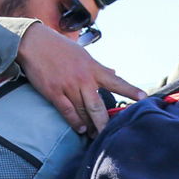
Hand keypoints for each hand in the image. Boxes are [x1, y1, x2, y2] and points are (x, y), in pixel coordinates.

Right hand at [16, 23, 145, 133]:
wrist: (34, 43)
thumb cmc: (59, 47)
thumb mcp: (83, 54)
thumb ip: (100, 68)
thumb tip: (115, 73)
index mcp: (93, 68)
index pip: (116, 81)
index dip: (131, 90)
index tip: (144, 98)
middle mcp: (83, 79)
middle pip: (99, 106)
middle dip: (106, 123)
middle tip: (111, 134)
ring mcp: (68, 86)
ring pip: (84, 112)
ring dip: (91, 126)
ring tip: (96, 135)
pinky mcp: (54, 92)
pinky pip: (68, 112)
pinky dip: (75, 122)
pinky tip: (81, 129)